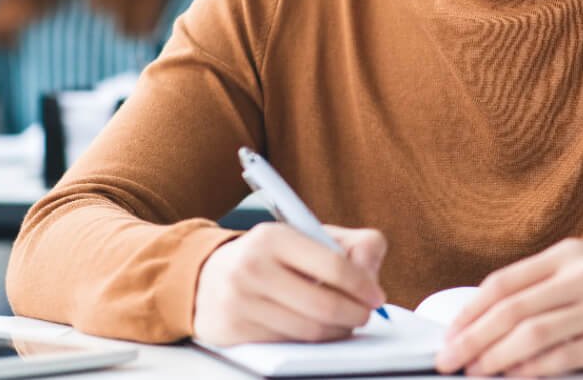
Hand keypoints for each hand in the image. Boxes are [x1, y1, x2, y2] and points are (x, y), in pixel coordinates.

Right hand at [193, 223, 387, 344]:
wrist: (206, 277)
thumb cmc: (268, 257)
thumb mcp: (307, 236)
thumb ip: (352, 245)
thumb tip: (372, 276)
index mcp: (274, 237)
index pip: (333, 265)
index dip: (363, 285)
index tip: (376, 296)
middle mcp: (253, 268)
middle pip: (324, 305)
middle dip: (355, 315)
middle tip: (365, 315)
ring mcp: (241, 302)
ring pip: (310, 331)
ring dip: (338, 332)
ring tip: (344, 323)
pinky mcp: (235, 332)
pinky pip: (289, 344)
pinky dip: (312, 342)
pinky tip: (317, 329)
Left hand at [436, 239, 582, 376]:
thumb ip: (546, 286)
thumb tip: (493, 318)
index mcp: (567, 255)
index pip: (504, 282)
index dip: (470, 311)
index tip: (450, 334)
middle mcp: (581, 276)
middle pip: (510, 308)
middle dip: (472, 337)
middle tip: (449, 360)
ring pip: (532, 333)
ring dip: (496, 357)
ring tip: (477, 372)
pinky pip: (564, 356)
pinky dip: (533, 370)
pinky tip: (516, 378)